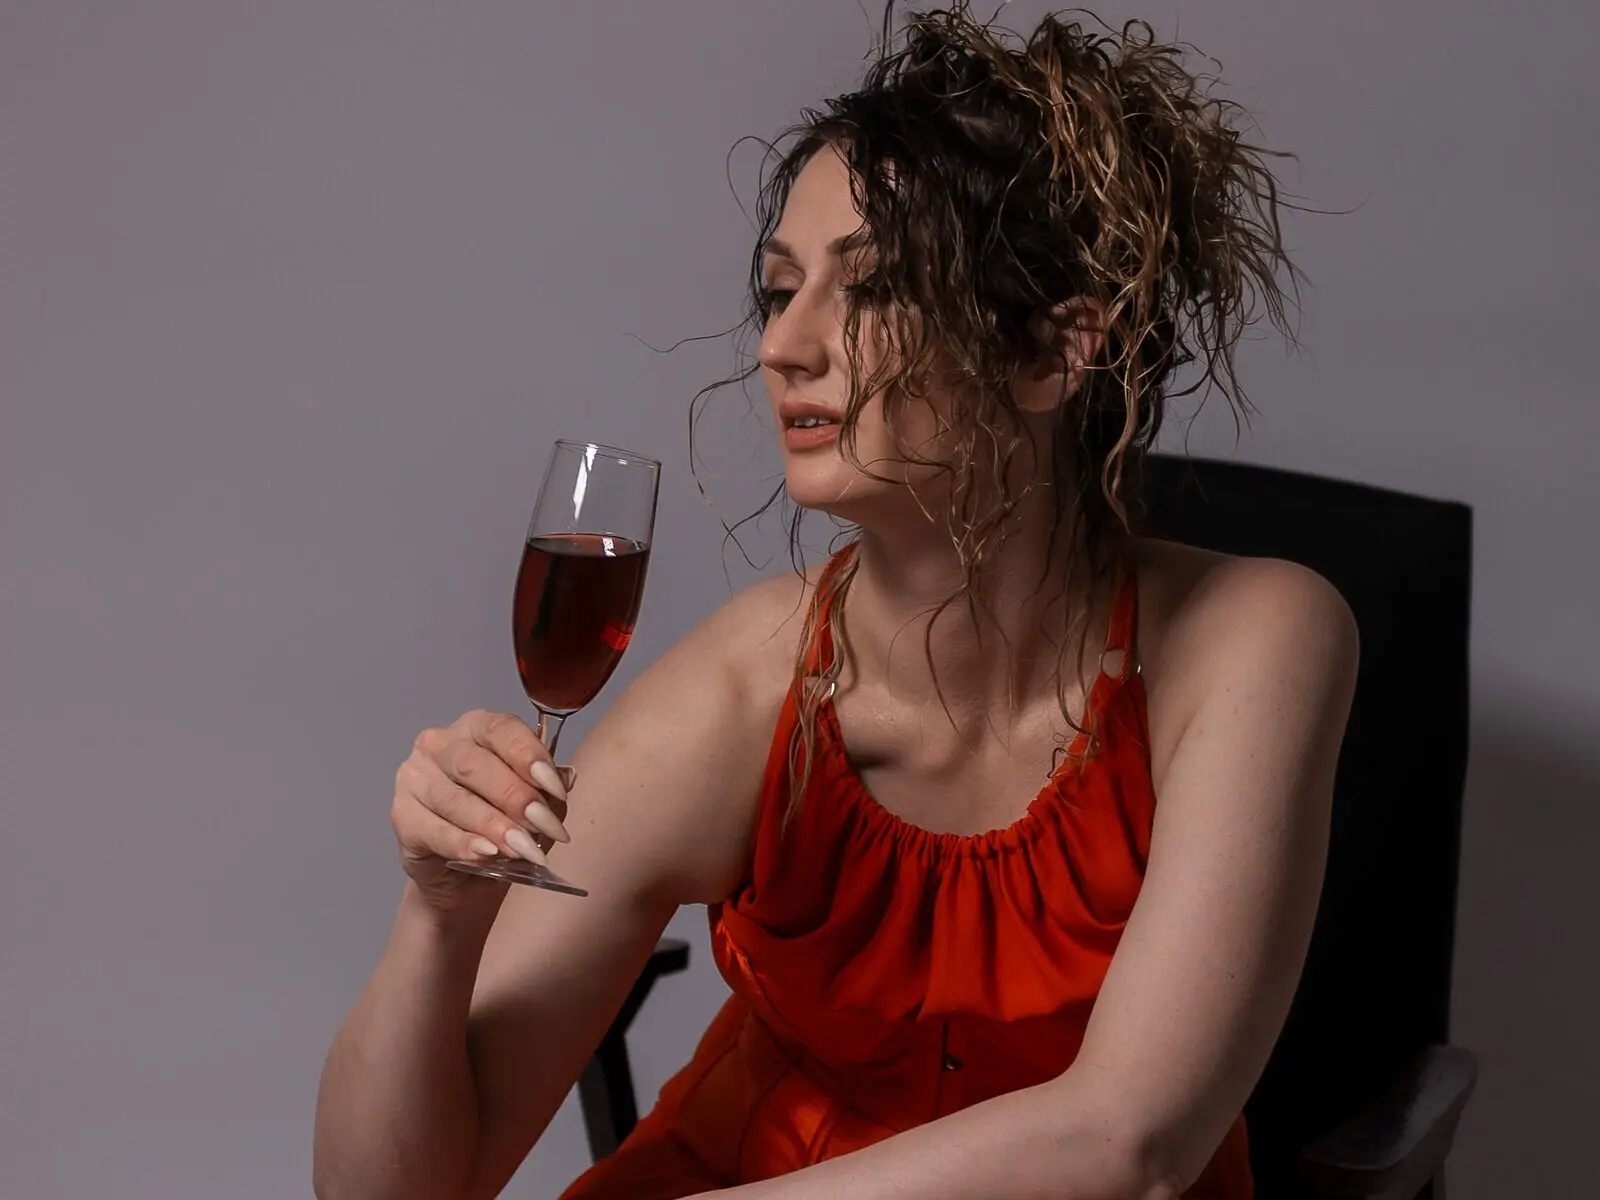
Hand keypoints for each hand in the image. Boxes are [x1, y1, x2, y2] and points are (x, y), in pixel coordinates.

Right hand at [391, 708, 573, 913]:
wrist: (464, 878)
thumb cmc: (501, 826)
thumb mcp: (533, 805)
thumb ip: (547, 790)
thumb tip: (565, 778)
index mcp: (475, 729)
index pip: (500, 729)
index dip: (529, 757)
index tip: (555, 789)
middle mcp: (438, 745)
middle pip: (476, 765)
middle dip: (516, 797)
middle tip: (545, 825)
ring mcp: (414, 779)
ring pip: (456, 800)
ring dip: (495, 825)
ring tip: (524, 848)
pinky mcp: (401, 817)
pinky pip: (434, 830)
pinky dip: (464, 844)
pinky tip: (487, 854)